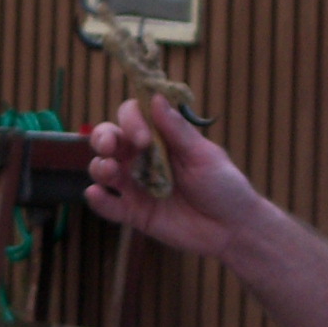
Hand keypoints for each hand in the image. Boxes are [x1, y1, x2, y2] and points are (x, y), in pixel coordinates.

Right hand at [84, 95, 264, 259]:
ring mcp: (136, 185)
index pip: (133, 116)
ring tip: (110, 172)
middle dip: (103, 137)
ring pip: (103, 169)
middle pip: (109, 139)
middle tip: (110, 146)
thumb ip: (177, 130)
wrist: (231, 228)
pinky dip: (97, 200)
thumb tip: (156, 97)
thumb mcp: (204, 155)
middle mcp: (143, 158)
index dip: (131, 120)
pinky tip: (96, 194)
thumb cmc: (223, 185)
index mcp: (161, 138)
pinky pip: (108, 205)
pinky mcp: (134, 212)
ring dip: (99, 166)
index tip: (144, 137)